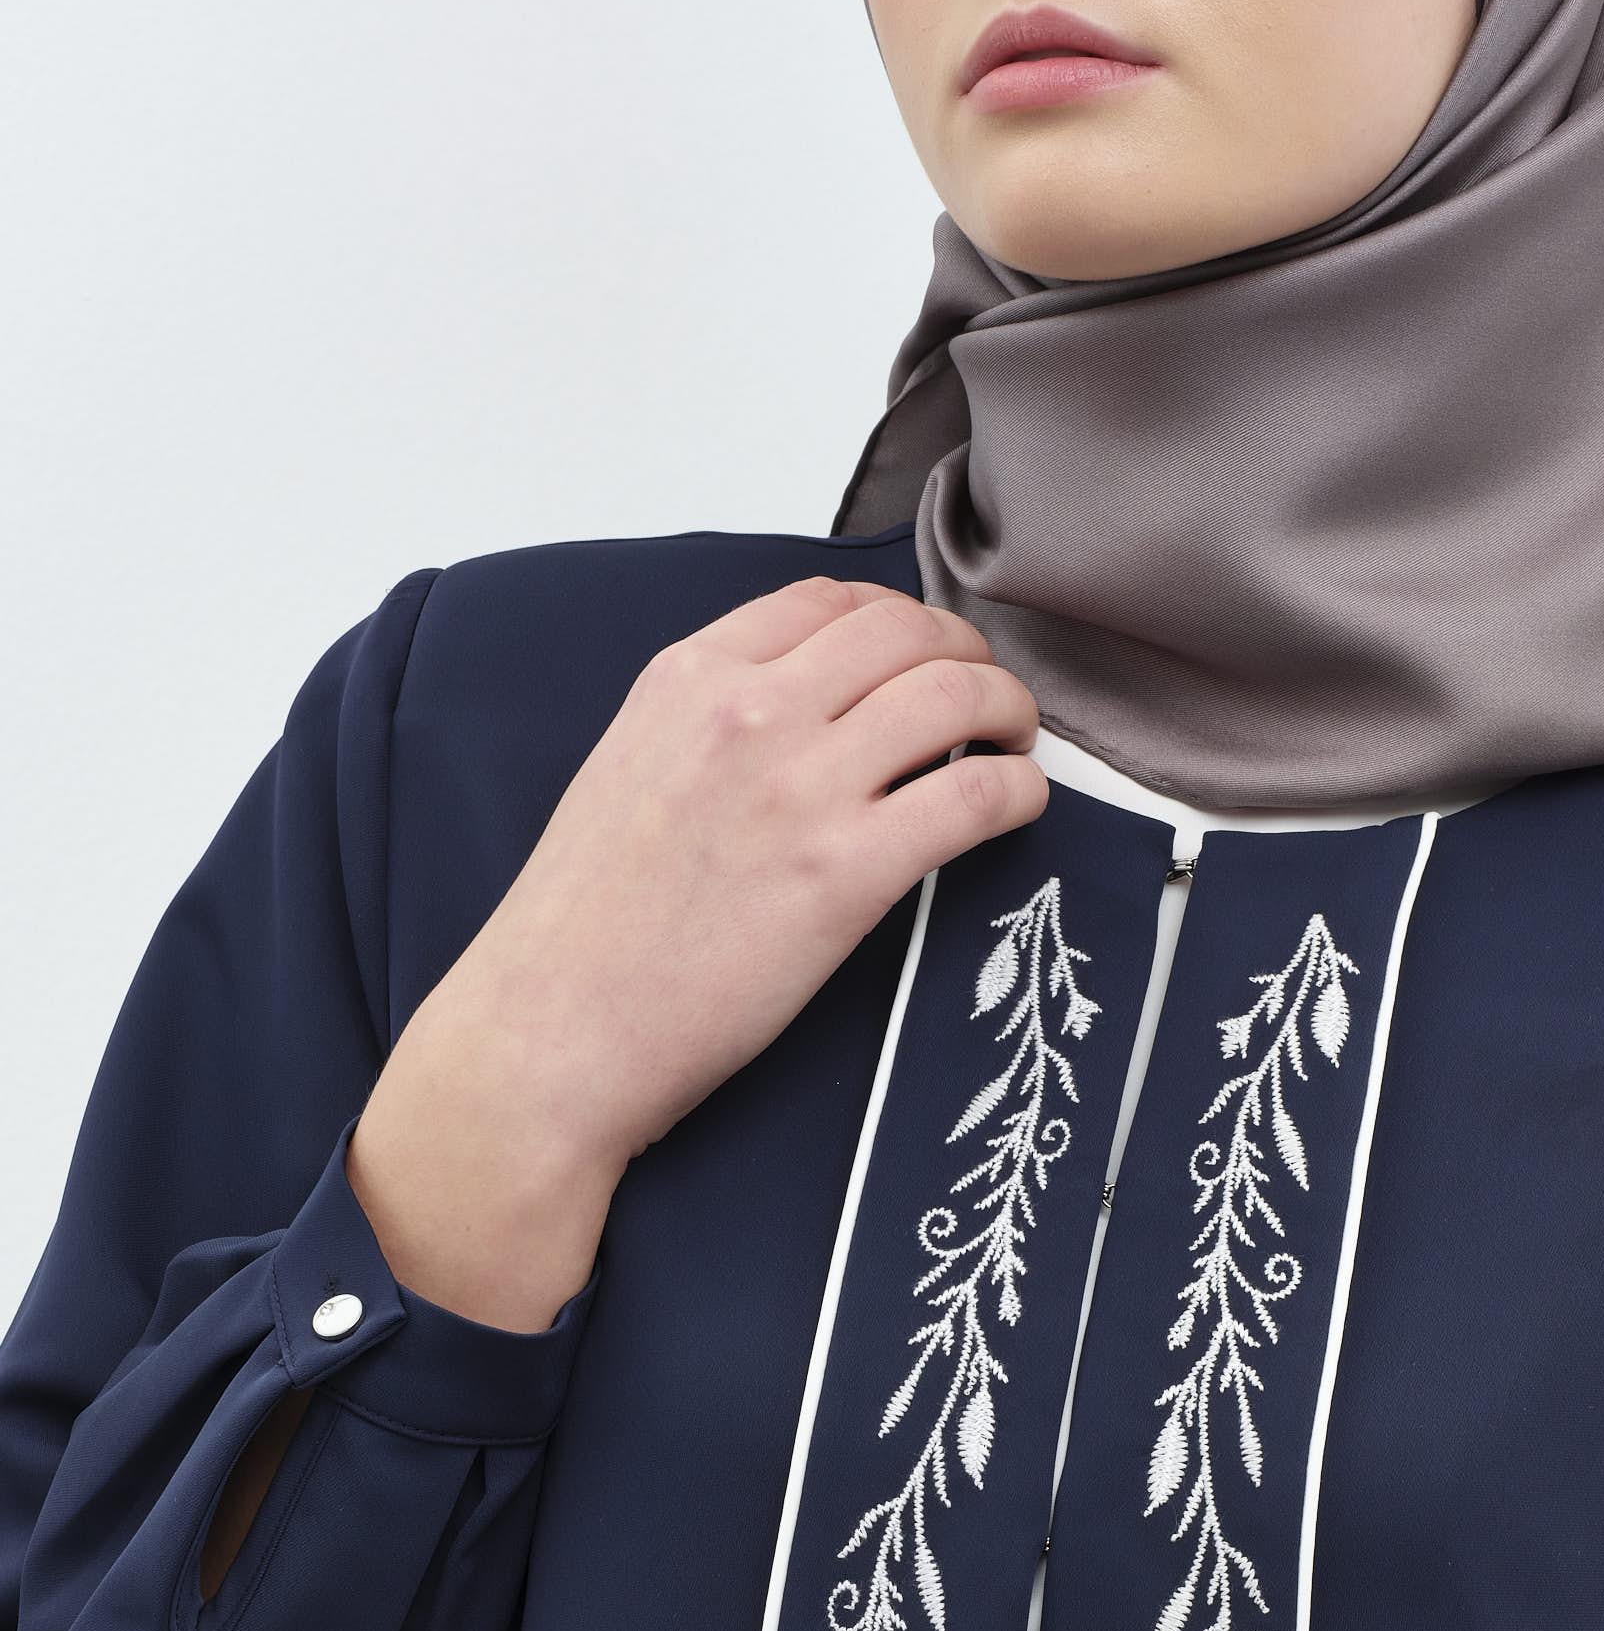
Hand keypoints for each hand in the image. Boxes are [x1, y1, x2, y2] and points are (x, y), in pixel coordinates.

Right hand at [347, 575, 1045, 1329]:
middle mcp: (750, 712)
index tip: (922, 651)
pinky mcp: (848, 873)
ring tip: (1014, 742)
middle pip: (907, 633)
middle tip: (987, 696)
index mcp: (690, 678)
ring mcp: (803, 788)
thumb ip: (708, 720)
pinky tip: (1021, 805)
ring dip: (1007, 709)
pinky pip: (975, 797)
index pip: (828, 600)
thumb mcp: (629, 767)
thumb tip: (800, 706)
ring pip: (955, 696)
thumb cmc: (583, 925)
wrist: (555, 1029)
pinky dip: (1020, 790)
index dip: (898, 618)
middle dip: (967, 652)